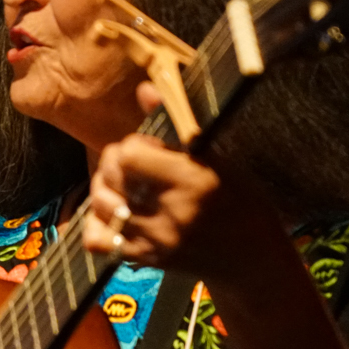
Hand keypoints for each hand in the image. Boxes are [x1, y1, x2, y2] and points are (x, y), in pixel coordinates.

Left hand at [77, 81, 288, 282]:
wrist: (251, 259)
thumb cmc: (237, 200)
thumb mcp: (216, 160)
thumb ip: (177, 126)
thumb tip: (145, 88)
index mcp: (194, 179)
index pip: (130, 155)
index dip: (131, 145)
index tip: (146, 148)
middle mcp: (172, 210)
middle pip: (112, 176)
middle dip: (113, 163)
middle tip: (128, 165)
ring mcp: (156, 239)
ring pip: (100, 204)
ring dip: (103, 190)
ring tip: (119, 187)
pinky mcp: (145, 259)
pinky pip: (97, 240)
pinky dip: (97, 224)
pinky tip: (112, 216)